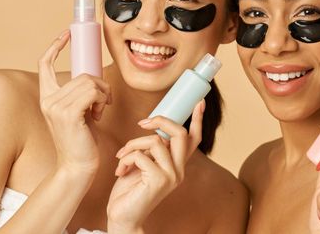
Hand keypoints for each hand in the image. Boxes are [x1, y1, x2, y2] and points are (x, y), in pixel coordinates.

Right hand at [38, 30, 111, 176]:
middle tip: (102, 103)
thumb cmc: (82, 139)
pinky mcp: (68, 113)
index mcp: (47, 97)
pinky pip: (93, 92)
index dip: (55, 46)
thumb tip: (94, 78)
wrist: (78, 165)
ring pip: (90, 82)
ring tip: (100, 111)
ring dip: (103, 95)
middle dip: (100, 86)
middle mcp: (48, 100)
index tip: (66, 33)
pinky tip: (99, 115)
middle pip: (82, 74)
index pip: (45, 64)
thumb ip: (79, 94)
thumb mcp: (78, 111)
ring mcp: (56, 106)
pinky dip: (102, 100)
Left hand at [106, 100, 204, 233]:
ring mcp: (171, 176)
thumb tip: (152, 128)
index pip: (193, 139)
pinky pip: (142, 155)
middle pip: (180, 133)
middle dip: (161, 121)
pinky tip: (120, 170)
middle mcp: (179, 170)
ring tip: (121, 156)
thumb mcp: (143, 163)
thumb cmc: (130, 190)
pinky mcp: (159, 180)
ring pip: (156, 141)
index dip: (197, 119)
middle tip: (142, 122)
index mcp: (177, 165)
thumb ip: (153, 150)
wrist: (122, 216)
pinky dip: (126, 158)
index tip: (200, 102)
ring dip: (133, 144)